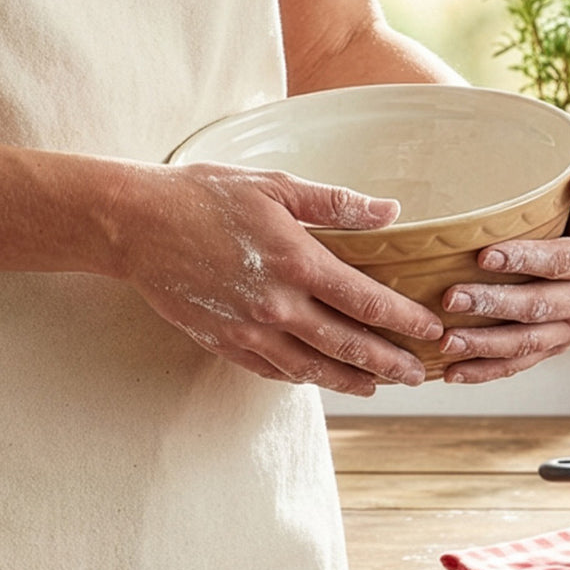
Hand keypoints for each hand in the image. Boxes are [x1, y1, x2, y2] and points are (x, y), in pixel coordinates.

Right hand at [120, 165, 444, 396]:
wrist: (136, 223)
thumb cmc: (203, 195)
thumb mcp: (271, 184)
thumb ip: (333, 203)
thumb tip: (389, 212)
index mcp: (296, 261)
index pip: (366, 302)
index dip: (405, 320)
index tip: (432, 330)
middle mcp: (277, 305)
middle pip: (348, 345)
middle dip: (390, 362)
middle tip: (420, 374)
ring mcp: (248, 330)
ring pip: (313, 368)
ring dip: (352, 379)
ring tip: (379, 385)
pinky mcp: (222, 341)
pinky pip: (271, 370)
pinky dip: (302, 377)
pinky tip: (317, 377)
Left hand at [439, 161, 569, 383]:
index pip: (559, 262)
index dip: (524, 260)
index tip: (484, 256)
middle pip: (538, 306)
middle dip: (493, 305)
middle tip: (451, 299)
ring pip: (528, 342)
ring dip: (485, 345)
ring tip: (446, 342)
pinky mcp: (554, 343)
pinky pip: (521, 362)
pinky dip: (487, 370)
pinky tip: (453, 371)